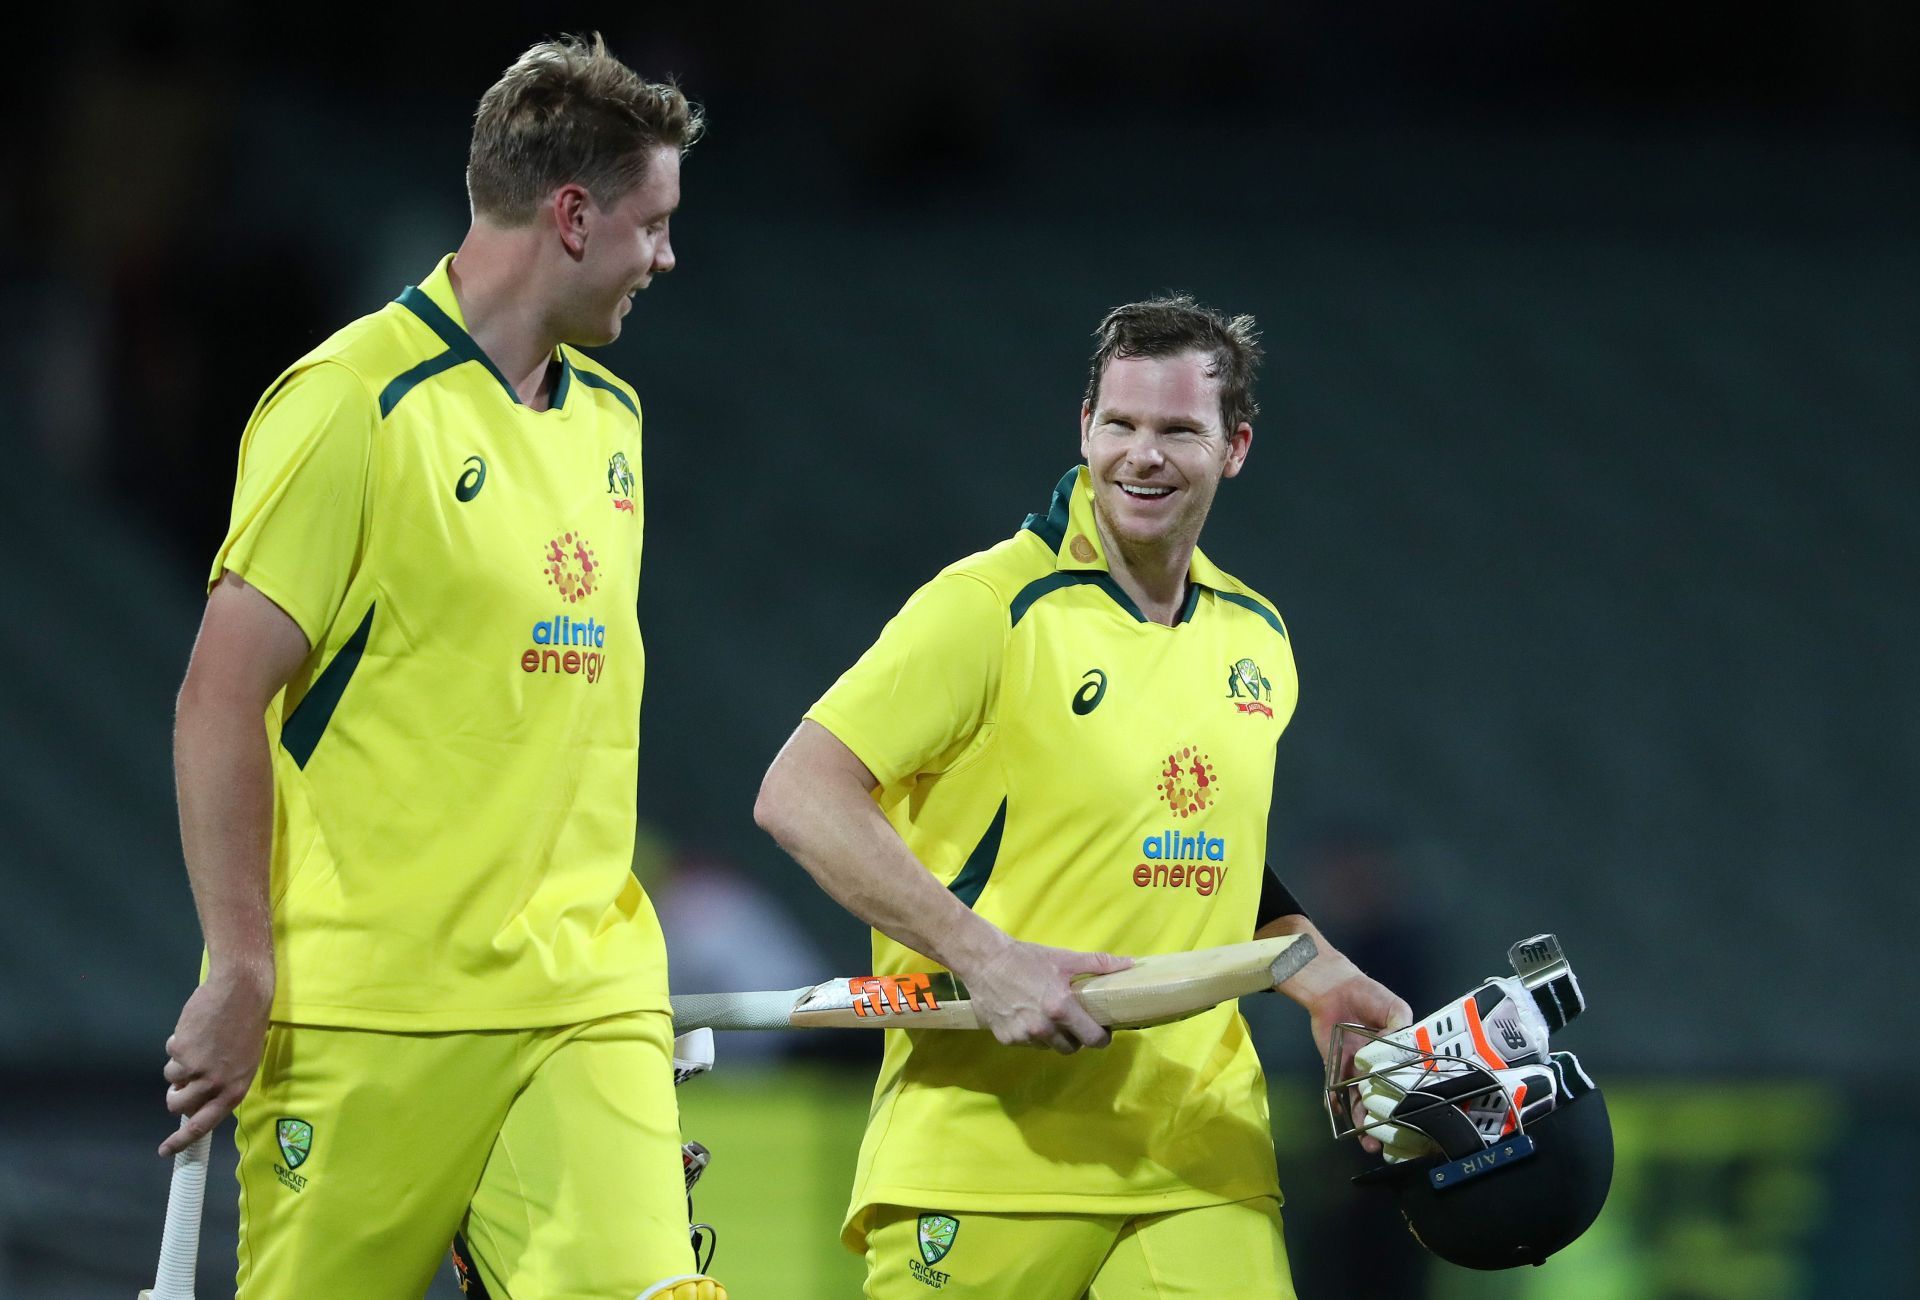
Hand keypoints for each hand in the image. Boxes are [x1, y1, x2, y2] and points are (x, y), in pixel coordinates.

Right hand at [160, 963, 272, 1155]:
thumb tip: (200, 1100)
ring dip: (178, 1064)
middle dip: (174, 1095)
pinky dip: (178, 1042)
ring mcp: (196, 1068)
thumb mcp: (244, 1061)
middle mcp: (215, 1084)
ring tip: (199, 1043)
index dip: (181, 1140)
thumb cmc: (247, 1023)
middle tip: (180, 1082)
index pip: (204, 1125)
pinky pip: (170, 1053)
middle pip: (178, 1105)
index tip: (165, 1151)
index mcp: (235, 1089)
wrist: (241, 991)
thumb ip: (223, 1083)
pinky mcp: (181, 1050)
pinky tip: (196, 1028)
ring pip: (170, 1078)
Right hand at [955, 939, 1131, 1053]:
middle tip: (1075, 1021)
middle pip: (1072, 1048)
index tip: (1102, 1030)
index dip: (1102, 1037)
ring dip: (1054, 1037)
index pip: (1093, 1039)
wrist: (984, 961)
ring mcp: (1022, 1036)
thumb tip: (1130, 963)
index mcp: (1060, 1008)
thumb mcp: (1064, 958)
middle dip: (1078, 1038)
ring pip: (1049, 1047)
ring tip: (1050, 1016)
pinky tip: (1028, 1016)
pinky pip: (1028, 1044)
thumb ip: (1099, 964)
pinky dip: (1032, 1035)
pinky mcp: (1005, 1038)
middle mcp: (1042, 1028)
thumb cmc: (1026, 958)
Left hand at [1303, 971, 1410, 1154]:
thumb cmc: (1370, 995)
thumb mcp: (1395, 1008)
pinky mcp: (1335, 1066)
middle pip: (1384, 1099)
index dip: (1411, 1103)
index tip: (1416, 1122)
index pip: (1407, 1083)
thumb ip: (1401, 1028)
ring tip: (1366, 1141)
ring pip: (1360, 1100)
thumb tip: (1402, 1049)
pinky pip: (1334, 1087)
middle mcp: (1378, 1067)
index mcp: (1398, 1056)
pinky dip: (1333, 1099)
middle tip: (1388, 1140)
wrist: (1334, 988)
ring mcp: (1356, 1069)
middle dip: (1386, 1121)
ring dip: (1361, 1120)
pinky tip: (1336, 1111)